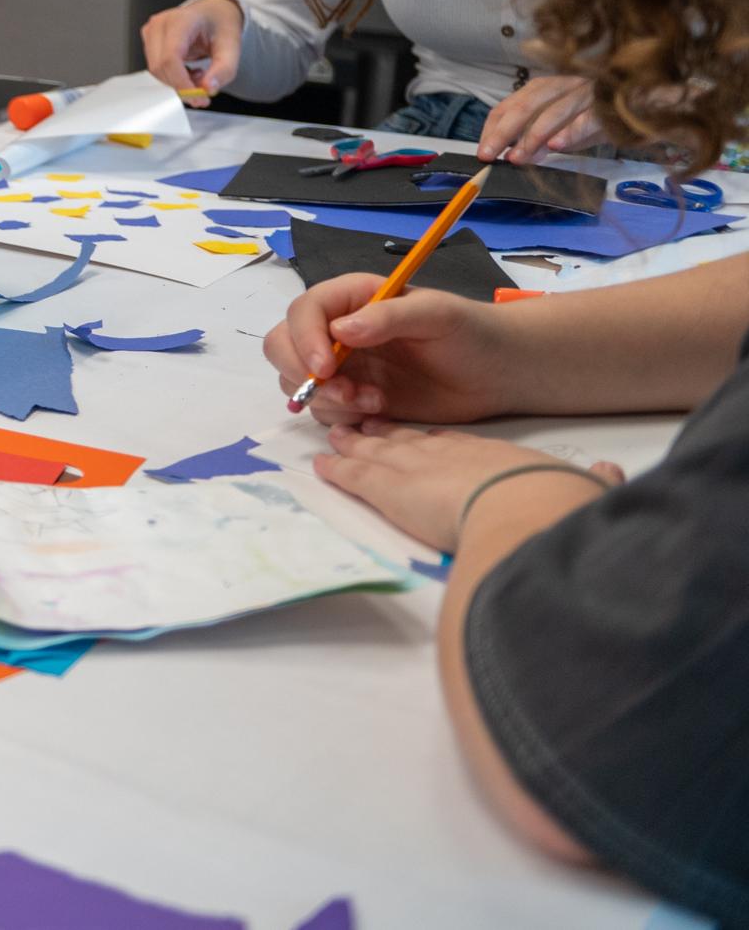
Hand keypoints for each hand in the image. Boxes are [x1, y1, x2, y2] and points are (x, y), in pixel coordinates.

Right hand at [139, 0, 239, 104]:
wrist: (213, 13)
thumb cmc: (220, 25)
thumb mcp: (232, 47)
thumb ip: (224, 70)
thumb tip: (208, 88)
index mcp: (181, 20)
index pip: (171, 58)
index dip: (181, 82)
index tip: (198, 97)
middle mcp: (160, 24)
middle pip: (160, 67)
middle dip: (181, 85)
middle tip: (203, 89)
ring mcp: (151, 31)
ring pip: (156, 70)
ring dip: (177, 81)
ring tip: (198, 74)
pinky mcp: (148, 41)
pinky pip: (155, 68)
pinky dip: (172, 76)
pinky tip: (187, 70)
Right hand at [264, 275, 519, 425]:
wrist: (496, 374)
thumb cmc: (471, 333)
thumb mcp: (436, 314)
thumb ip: (388, 316)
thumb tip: (340, 331)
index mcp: (352, 299)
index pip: (304, 311)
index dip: (304, 339)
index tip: (326, 368)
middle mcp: (336, 331)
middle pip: (282, 346)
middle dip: (302, 373)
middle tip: (344, 392)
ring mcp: (343, 367)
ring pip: (298, 383)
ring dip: (328, 399)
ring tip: (375, 402)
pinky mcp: (353, 398)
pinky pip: (324, 411)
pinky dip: (342, 417)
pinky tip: (379, 411)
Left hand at [311, 422, 618, 553]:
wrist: (522, 505)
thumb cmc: (553, 497)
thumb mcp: (579, 484)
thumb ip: (594, 479)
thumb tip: (611, 475)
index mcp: (488, 454)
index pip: (455, 443)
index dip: (438, 440)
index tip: (428, 438)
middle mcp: (446, 454)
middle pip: (409, 440)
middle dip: (386, 435)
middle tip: (365, 428)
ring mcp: (415, 468)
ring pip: (377, 452)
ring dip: (355, 446)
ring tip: (338, 437)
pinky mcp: (388, 488)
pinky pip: (354, 475)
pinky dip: (337, 469)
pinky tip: (322, 466)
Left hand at [477, 74, 603, 163]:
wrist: (640, 107)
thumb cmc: (593, 117)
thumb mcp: (560, 131)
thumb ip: (538, 142)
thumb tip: (515, 156)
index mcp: (543, 88)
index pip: (508, 105)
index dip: (492, 129)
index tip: (483, 151)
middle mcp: (560, 85)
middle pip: (525, 106)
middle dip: (503, 133)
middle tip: (489, 155)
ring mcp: (585, 92)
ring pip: (553, 111)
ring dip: (533, 136)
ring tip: (518, 156)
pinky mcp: (607, 105)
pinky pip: (587, 117)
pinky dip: (571, 131)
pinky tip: (556, 145)